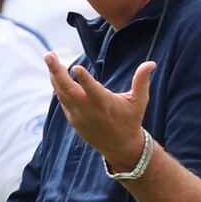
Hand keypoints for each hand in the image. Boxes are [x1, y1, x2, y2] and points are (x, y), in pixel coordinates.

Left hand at [45, 52, 155, 170]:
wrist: (120, 147)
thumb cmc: (131, 120)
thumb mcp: (139, 101)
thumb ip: (142, 81)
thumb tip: (151, 63)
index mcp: (105, 105)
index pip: (93, 91)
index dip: (85, 79)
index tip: (76, 67)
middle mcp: (89, 110)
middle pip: (68, 90)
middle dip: (56, 71)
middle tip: (49, 55)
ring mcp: (78, 116)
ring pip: (61, 94)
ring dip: (54, 76)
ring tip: (50, 59)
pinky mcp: (72, 119)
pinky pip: (62, 100)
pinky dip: (58, 87)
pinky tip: (55, 73)